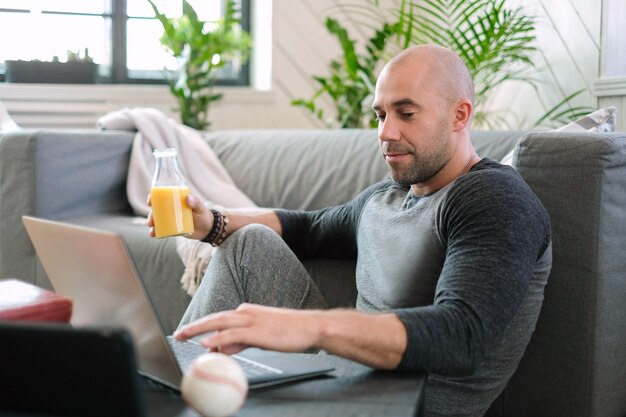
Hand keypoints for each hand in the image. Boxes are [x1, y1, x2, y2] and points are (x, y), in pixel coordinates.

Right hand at [146, 193, 212, 239]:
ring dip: (152, 223)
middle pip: (157, 209)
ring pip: (157, 219)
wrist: (207, 229)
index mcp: (176, 199)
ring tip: (152, 229)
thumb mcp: (200, 208)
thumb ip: (195, 202)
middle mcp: (171, 208)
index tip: (150, 202)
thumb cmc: (203, 215)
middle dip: (151, 214)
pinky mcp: (172, 227)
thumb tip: (187, 199)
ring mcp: (171, 218)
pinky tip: (153, 234)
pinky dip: (156, 231)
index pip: (162, 196)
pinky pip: (161, 228)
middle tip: (151, 221)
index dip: (153, 197)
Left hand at [174, 303, 322, 354]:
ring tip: (184, 336)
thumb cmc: (290, 331)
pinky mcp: (256, 330)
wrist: (310, 327)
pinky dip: (216, 338)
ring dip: (199, 329)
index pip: (221, 320)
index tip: (190, 333)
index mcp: (248, 312)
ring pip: (218, 323)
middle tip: (178, 334)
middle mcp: (246, 312)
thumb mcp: (261, 337)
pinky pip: (231, 334)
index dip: (203, 326)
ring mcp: (251, 320)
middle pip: (214, 318)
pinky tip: (205, 344)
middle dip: (195, 325)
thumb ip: (241, 342)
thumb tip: (222, 349)